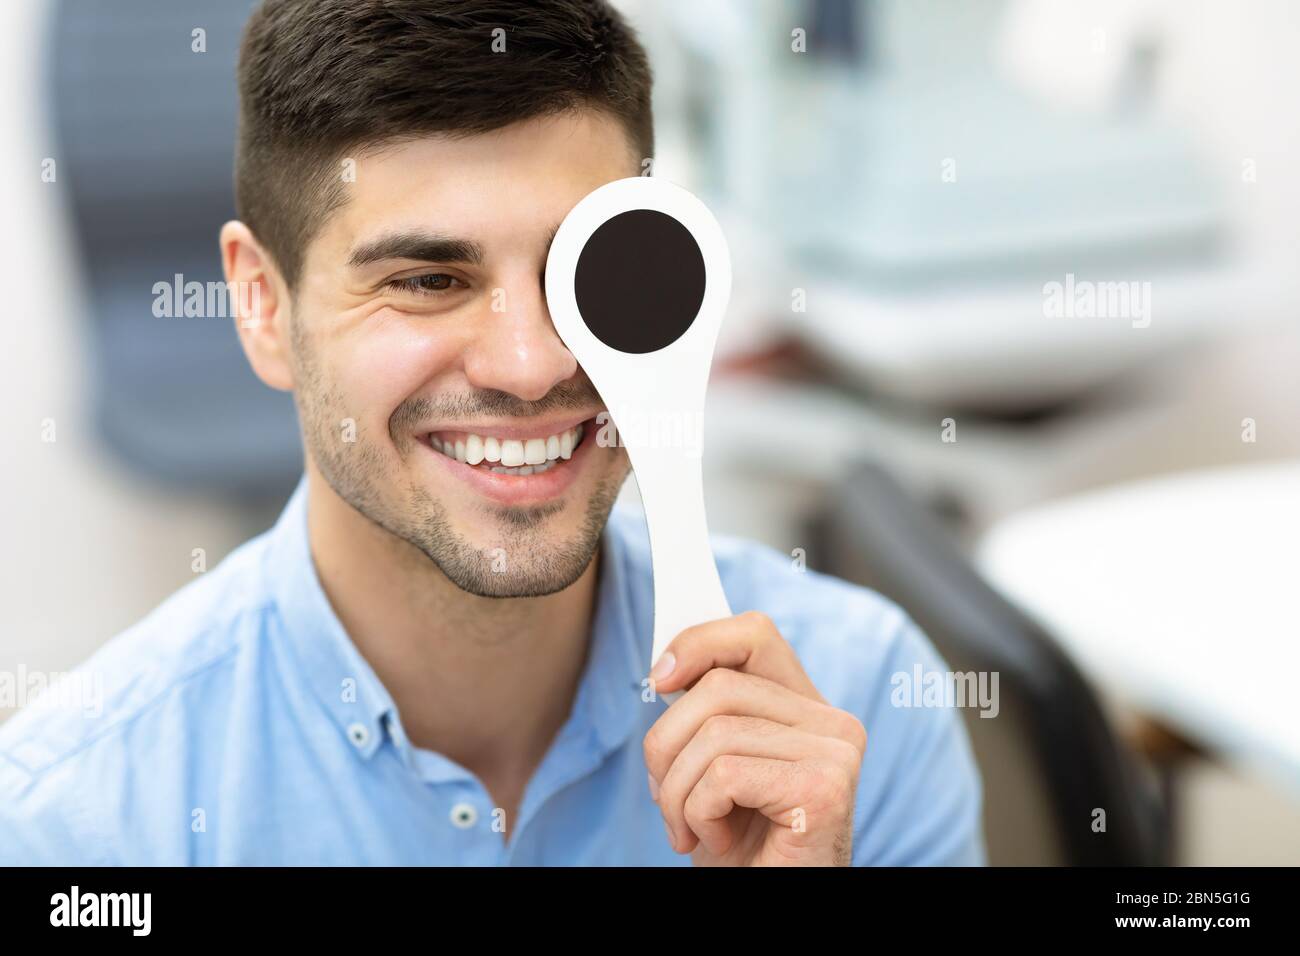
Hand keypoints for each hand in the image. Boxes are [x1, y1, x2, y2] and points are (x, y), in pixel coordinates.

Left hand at [643, 611, 866, 865]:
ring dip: (678, 792)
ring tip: (692, 829)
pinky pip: (723, 774)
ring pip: (714, 733)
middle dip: (667, 744)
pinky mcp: (823, 789)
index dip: (698, 644)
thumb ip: (709, 712)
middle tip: (667, 798)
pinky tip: (719, 843)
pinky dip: (699, 814)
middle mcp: (833, 724)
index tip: (657, 680)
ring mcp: (835, 754)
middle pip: (718, 686)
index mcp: (808, 709)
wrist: (768, 899)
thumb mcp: (715, 763)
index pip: (754, 634)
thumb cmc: (740, 844)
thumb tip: (664, 670)